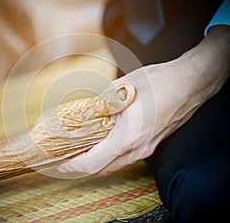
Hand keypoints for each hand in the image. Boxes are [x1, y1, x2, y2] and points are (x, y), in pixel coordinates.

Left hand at [57, 62, 178, 175]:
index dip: (73, 167)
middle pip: (103, 169)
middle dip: (82, 166)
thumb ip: (101, 102)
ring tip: (82, 150)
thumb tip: (87, 107)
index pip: (93, 163)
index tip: (60, 164)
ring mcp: (146, 148)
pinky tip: (104, 142)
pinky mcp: (151, 144)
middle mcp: (137, 148)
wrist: (190, 83)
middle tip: (68, 156)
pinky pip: (126, 158)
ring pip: (115, 165)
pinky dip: (110, 156)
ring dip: (96, 162)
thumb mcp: (122, 87)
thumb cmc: (159, 82)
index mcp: (128, 136)